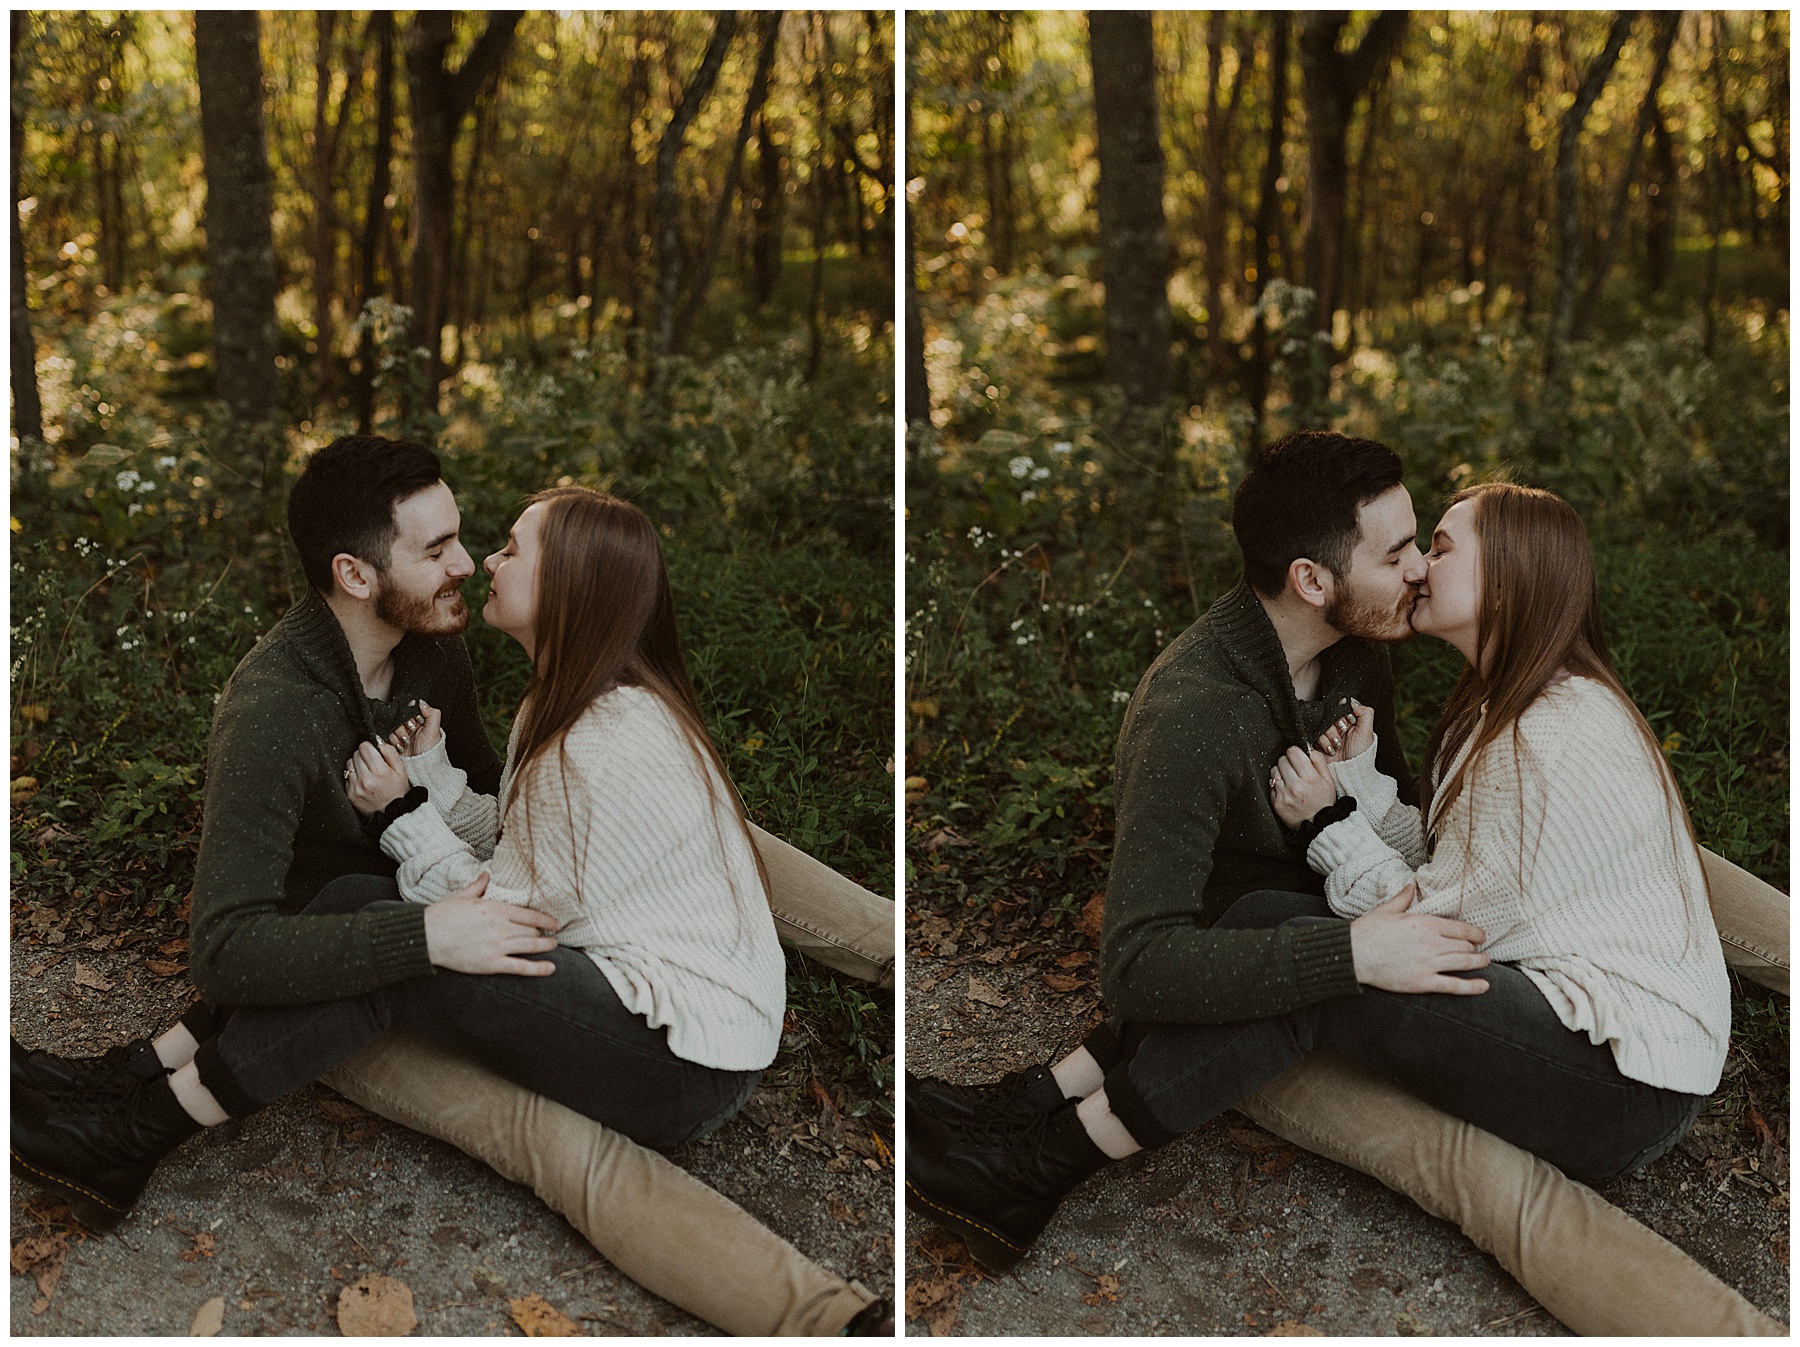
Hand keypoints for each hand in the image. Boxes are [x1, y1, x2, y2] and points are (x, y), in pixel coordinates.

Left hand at [344, 740, 410, 814]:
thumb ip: (390, 753)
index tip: (373, 751)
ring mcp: (356, 787)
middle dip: (363, 756)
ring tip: (367, 773)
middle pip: (356, 754)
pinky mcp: (350, 794)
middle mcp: (366, 779)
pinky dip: (354, 776)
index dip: (369, 747)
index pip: (364, 747)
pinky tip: (363, 782)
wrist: (392, 813)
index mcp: (379, 771)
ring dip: (357, 765)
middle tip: (372, 764)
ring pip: (349, 764)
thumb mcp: (401, 770)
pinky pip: (347, 777)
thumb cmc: (397, 791)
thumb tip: (378, 741)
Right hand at [387, 701, 442, 757]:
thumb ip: (431, 713)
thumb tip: (421, 702)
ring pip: (391, 727)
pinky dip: (393, 741)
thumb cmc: (431, 749)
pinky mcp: (392, 742)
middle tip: (410, 733)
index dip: (409, 716)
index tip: (414, 723)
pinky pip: (386, 736)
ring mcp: (399, 734)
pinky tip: (401, 746)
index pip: (408, 710)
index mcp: (418, 720)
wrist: (422, 765)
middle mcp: (408, 725)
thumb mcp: (435, 730)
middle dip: (403, 726)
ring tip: (407, 742)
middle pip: (397, 718)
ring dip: (398, 735)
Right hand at [421, 873, 562, 975]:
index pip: (530, 914)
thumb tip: (487, 874)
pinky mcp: (491, 963)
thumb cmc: (442, 915)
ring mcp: (497, 946)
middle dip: (543, 933)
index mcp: (496, 909)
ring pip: (530, 946)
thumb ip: (479, 885)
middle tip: (553, 935)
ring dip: (545, 946)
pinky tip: (550, 968)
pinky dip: (537, 969)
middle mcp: (501, 927)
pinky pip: (519, 967)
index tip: (556, 922)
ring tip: (554, 946)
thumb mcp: (462, 896)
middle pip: (531, 930)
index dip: (546, 919)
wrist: (426, 937)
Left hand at [1270, 745, 1337, 827]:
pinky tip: (1287, 791)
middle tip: (1295, 770)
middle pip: (1282, 760)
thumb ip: (1318, 760)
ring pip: (1274, 771)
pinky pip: (1271, 785)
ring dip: (1281, 772)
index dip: (1295, 753)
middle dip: (1288, 762)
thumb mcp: (1328, 780)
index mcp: (1309, 778)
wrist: (1319, 825)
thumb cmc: (1324, 801)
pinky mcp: (1276, 803)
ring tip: (1290, 780)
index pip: (1292, 752)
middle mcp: (1295, 786)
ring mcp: (1284, 795)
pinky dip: (1277, 786)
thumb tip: (1306, 747)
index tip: (1298, 757)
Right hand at [1317, 699, 1375, 762]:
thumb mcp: (1368, 732)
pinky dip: (1322, 742)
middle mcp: (1337, 727)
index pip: (1340, 709)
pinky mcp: (1319, 743)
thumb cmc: (1361, 755)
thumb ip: (1365, 713)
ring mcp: (1327, 735)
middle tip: (1342, 734)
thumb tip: (1352, 701)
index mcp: (1349, 722)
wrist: (1350, 771)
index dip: (1342, 715)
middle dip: (1335, 727)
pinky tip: (1330, 749)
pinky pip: (1315, 736)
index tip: (1347, 722)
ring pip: (1321, 726)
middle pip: (1329, 717)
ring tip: (1337, 745)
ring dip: (1329, 736)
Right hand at [1349, 884, 1490, 994]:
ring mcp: (1429, 963)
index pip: (1460, 928)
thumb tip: (1411, 886)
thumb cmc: (1367, 931)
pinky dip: (1472, 987)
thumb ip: (1403, 898)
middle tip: (1480, 950)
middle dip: (1474, 948)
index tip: (1480, 935)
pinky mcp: (1423, 982)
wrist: (1353, 954)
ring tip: (1485, 962)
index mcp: (1425, 923)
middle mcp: (1432, 943)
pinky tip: (1484, 985)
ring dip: (1479, 962)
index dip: (1474, 932)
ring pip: (1464, 963)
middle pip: (1464, 946)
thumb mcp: (1386, 910)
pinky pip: (1454, 986)